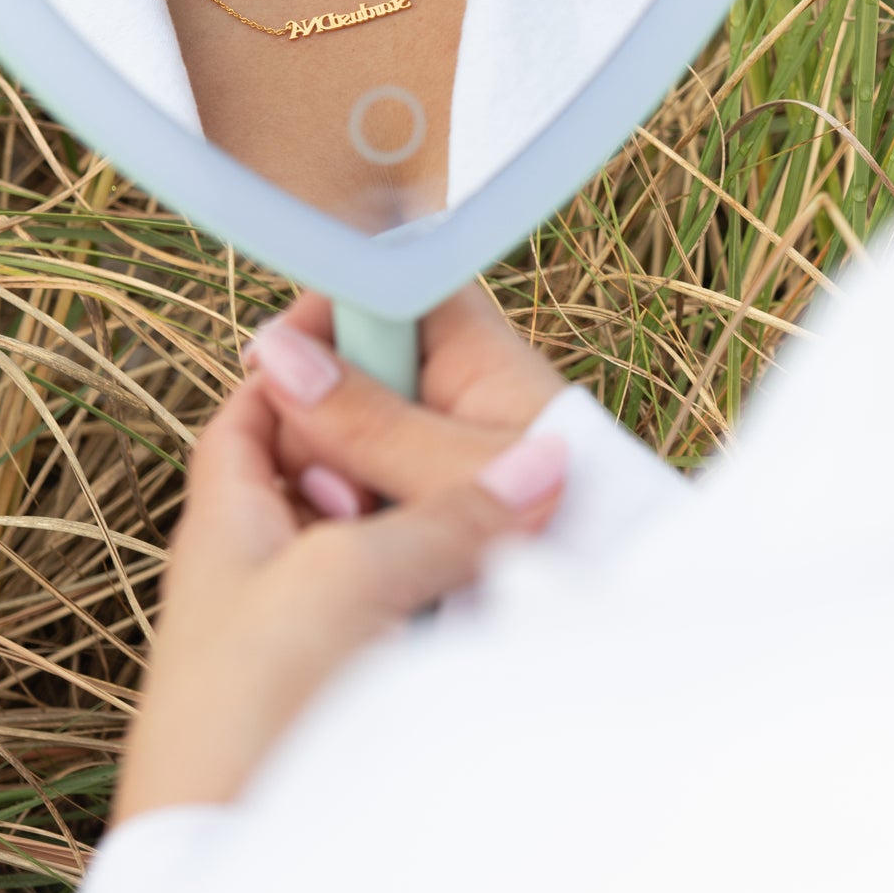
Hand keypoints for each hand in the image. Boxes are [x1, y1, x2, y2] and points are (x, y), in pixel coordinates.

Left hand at [112, 353, 566, 826]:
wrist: (223, 863)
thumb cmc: (252, 704)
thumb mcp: (353, 579)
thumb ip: (449, 515)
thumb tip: (544, 455)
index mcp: (225, 522)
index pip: (255, 409)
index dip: (306, 357)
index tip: (376, 315)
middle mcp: (255, 573)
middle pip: (329, 475)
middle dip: (396, 446)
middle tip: (470, 419)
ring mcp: (297, 640)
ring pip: (375, 550)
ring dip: (431, 528)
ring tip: (503, 509)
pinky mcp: (340, 700)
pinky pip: (400, 621)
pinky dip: (443, 598)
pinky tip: (491, 600)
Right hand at [246, 283, 567, 517]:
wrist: (621, 609)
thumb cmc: (569, 538)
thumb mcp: (457, 479)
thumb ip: (370, 422)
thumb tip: (278, 356)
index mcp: (479, 358)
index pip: (394, 283)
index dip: (329, 309)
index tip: (271, 363)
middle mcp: (457, 394)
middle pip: (351, 364)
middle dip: (315, 416)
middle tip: (328, 486)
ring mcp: (440, 450)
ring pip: (344, 432)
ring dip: (326, 472)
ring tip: (347, 525)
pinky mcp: (427, 501)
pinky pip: (361, 484)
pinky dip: (346, 510)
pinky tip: (352, 547)